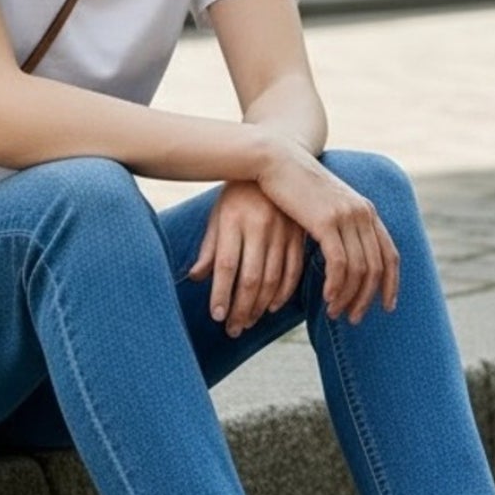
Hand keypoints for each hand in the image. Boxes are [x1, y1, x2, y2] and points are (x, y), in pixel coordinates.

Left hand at [188, 181, 305, 337]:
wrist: (273, 164)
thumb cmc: (236, 195)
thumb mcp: (218, 214)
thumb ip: (210, 247)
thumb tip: (196, 278)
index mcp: (234, 219)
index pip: (226, 265)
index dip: (222, 294)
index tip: (217, 316)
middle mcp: (259, 225)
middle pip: (251, 277)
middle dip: (241, 308)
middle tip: (233, 330)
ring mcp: (282, 230)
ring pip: (273, 278)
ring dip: (260, 306)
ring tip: (248, 323)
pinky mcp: (299, 234)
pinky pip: (294, 270)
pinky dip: (284, 293)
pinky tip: (271, 307)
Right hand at [254, 141, 399, 324]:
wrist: (277, 159)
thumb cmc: (295, 186)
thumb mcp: (325, 206)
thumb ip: (339, 227)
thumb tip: (343, 254)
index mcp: (367, 211)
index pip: (390, 255)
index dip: (391, 284)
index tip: (386, 307)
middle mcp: (363, 214)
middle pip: (376, 268)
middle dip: (367, 298)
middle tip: (353, 318)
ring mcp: (346, 216)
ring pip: (358, 269)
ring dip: (348, 296)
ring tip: (335, 312)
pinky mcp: (326, 221)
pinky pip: (339, 263)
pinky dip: (335, 285)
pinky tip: (326, 297)